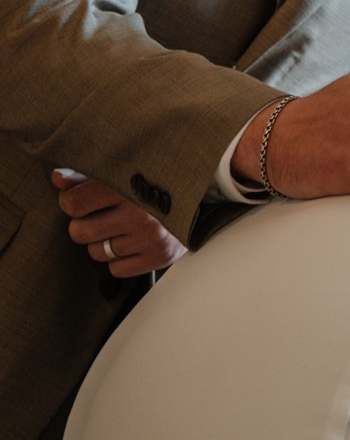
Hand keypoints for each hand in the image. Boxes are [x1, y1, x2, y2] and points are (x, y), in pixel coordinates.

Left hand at [53, 171, 185, 280]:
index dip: (71, 202)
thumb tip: (57, 179)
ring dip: (103, 242)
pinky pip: (115, 269)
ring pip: (96, 252)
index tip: (81, 199)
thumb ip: (89, 175)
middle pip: (78, 232)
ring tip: (121, 227)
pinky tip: (132, 241)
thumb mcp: (125, 170)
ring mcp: (149, 238)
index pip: (73, 203)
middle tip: (102, 214)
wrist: (202, 191)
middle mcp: (139, 213)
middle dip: (85, 224)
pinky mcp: (157, 258)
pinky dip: (120, 258)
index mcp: (128, 185)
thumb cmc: (156, 179)